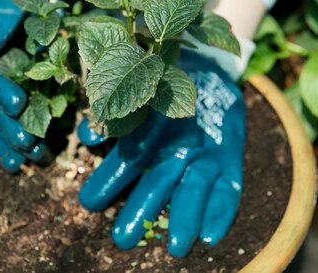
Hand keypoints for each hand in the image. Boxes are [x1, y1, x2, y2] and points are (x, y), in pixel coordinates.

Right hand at [0, 0, 48, 171]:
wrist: (15, 6)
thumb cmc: (11, 3)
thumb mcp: (3, 4)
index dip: (1, 90)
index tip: (18, 103)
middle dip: (9, 126)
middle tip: (27, 142)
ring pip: (2, 119)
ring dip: (14, 140)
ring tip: (33, 156)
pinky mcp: (6, 98)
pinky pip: (8, 123)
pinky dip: (10, 145)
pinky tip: (17, 165)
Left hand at [78, 50, 245, 255]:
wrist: (213, 69)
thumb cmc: (164, 88)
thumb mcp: (139, 93)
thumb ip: (115, 118)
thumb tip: (86, 136)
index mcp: (156, 116)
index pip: (131, 151)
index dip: (109, 178)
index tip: (88, 203)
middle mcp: (184, 133)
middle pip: (161, 175)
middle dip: (142, 208)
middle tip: (122, 239)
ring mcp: (210, 147)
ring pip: (197, 185)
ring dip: (186, 217)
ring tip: (175, 248)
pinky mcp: (231, 156)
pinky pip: (230, 186)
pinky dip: (222, 212)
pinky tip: (211, 237)